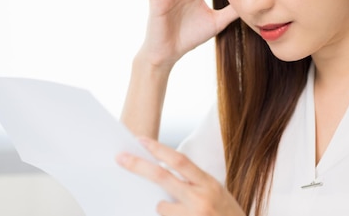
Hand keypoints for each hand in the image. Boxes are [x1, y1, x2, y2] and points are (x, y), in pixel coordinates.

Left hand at [117, 138, 245, 215]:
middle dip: (138, 166)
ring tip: (182, 212)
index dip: (158, 149)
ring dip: (163, 207)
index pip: (179, 160)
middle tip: (121, 158)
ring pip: (160, 207)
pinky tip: (178, 215)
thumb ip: (193, 183)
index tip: (141, 140)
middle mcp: (200, 199)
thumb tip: (163, 172)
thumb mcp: (216, 192)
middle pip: (162, 177)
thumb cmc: (227, 214)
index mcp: (208, 184)